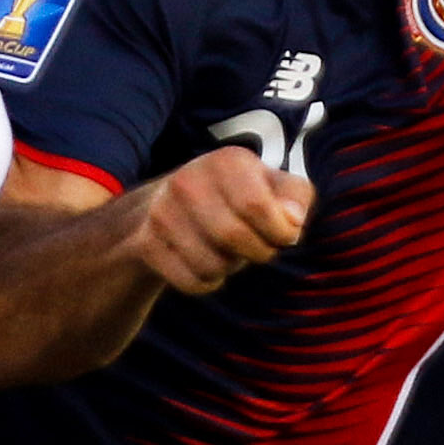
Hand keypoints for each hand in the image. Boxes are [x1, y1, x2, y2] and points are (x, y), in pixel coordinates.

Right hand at [127, 143, 308, 295]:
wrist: (169, 204)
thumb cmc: (238, 196)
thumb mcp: (273, 185)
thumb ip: (296, 197)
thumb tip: (292, 222)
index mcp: (227, 162)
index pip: (257, 207)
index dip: (279, 232)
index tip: (282, 235)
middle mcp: (189, 181)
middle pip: (234, 238)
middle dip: (257, 253)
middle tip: (258, 247)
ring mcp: (163, 212)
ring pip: (211, 265)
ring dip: (229, 268)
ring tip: (226, 250)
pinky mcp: (147, 243)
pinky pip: (191, 282)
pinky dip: (207, 282)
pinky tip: (205, 262)